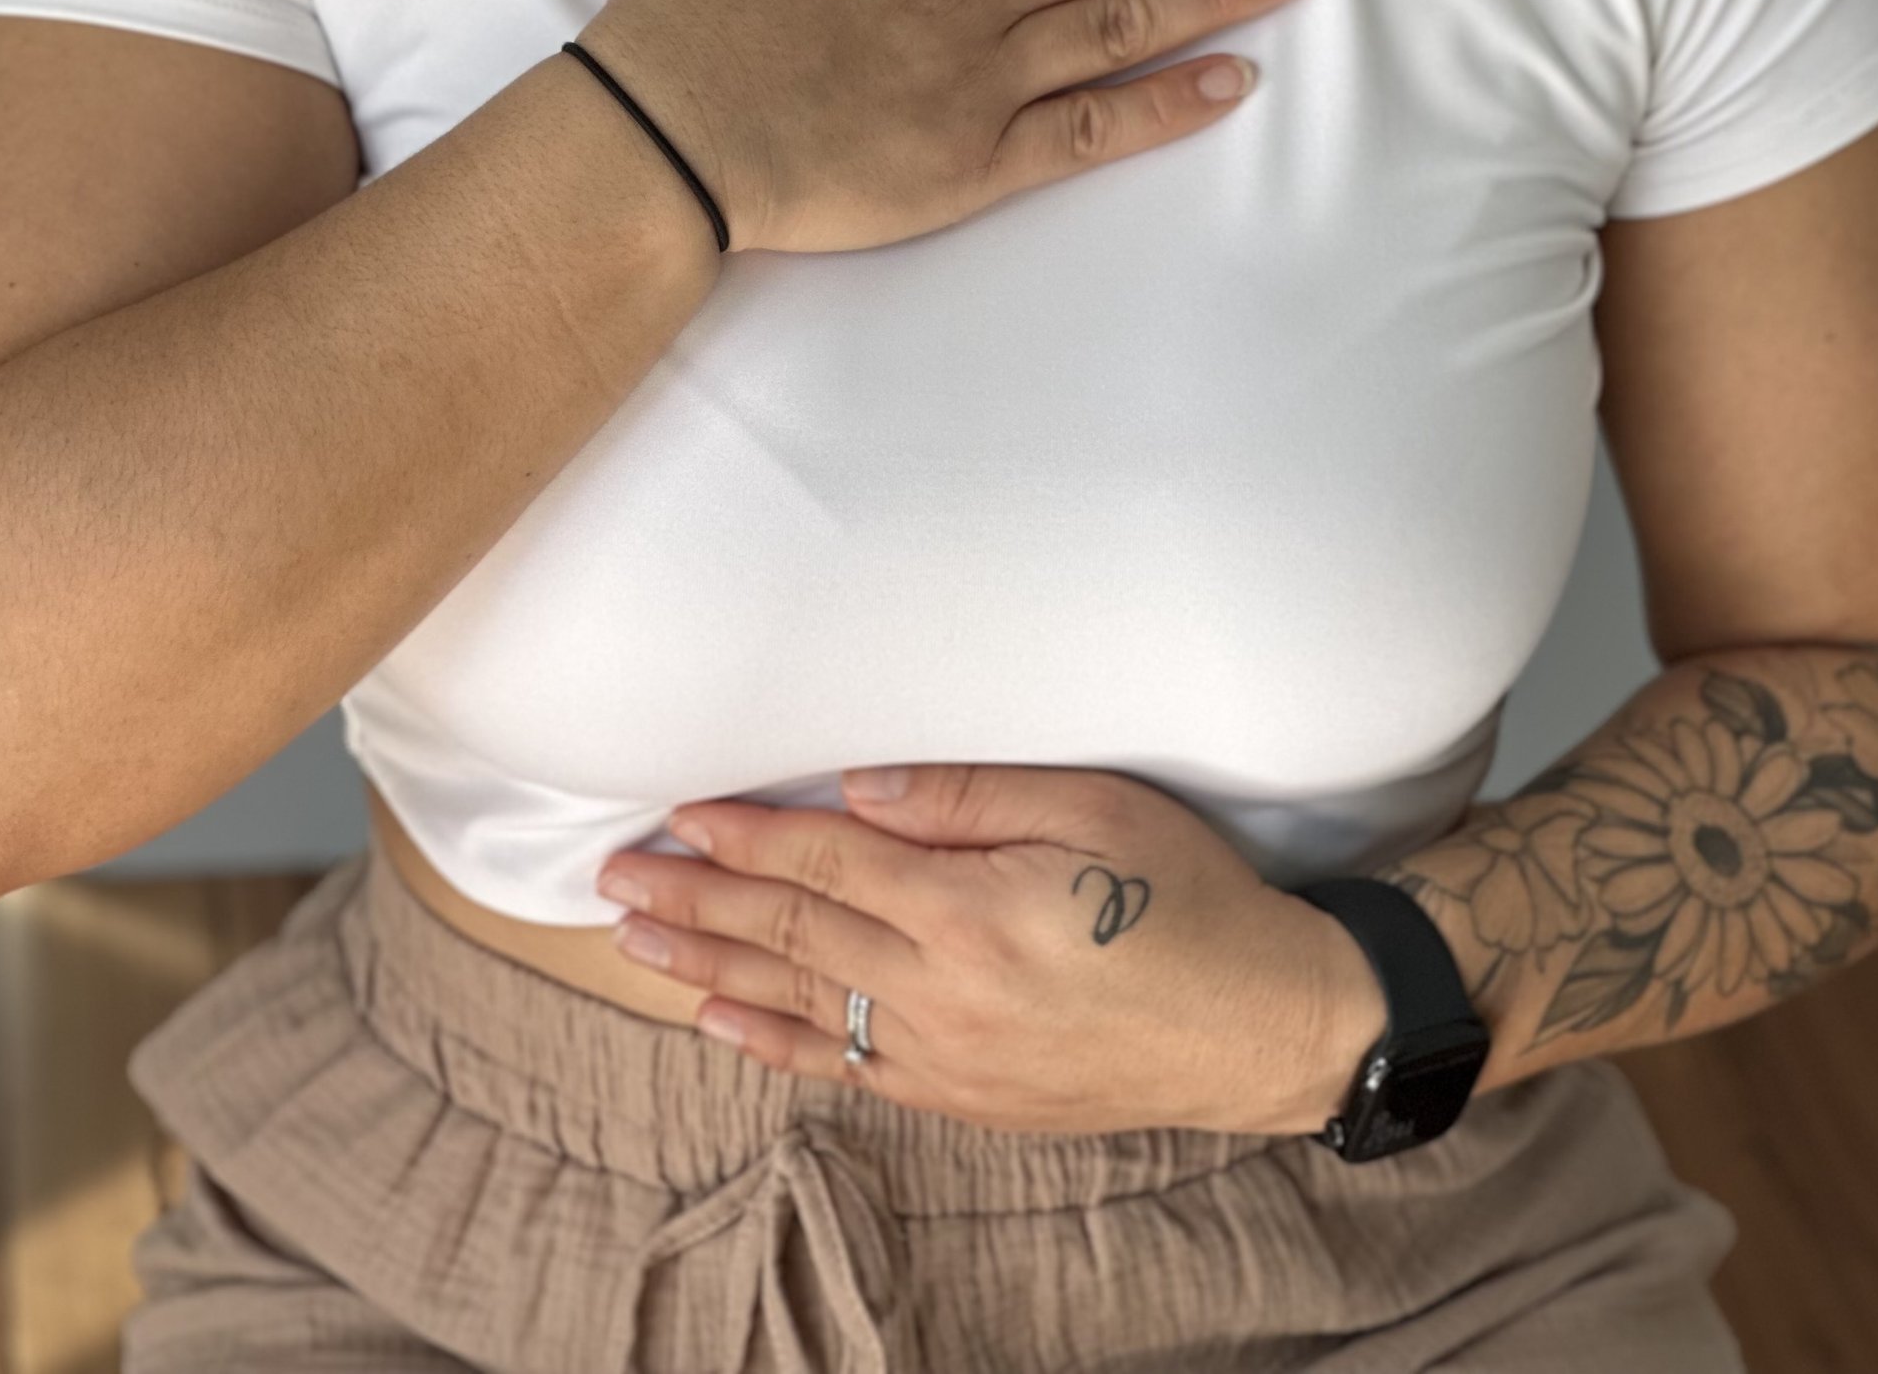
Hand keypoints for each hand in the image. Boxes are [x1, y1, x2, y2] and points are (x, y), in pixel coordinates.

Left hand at [590, 761, 1385, 1138]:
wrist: (1260, 1026)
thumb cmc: (1190, 898)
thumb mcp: (1096, 807)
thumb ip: (970, 795)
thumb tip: (860, 784)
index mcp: (969, 910)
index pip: (827, 861)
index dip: (747, 833)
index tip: (681, 811)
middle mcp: (941, 991)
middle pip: (793, 933)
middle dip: (699, 899)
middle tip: (617, 878)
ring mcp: (948, 1054)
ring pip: (800, 1003)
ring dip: (711, 969)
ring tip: (638, 942)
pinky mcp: (966, 1095)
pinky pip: (846, 1065)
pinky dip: (775, 1042)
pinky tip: (723, 1022)